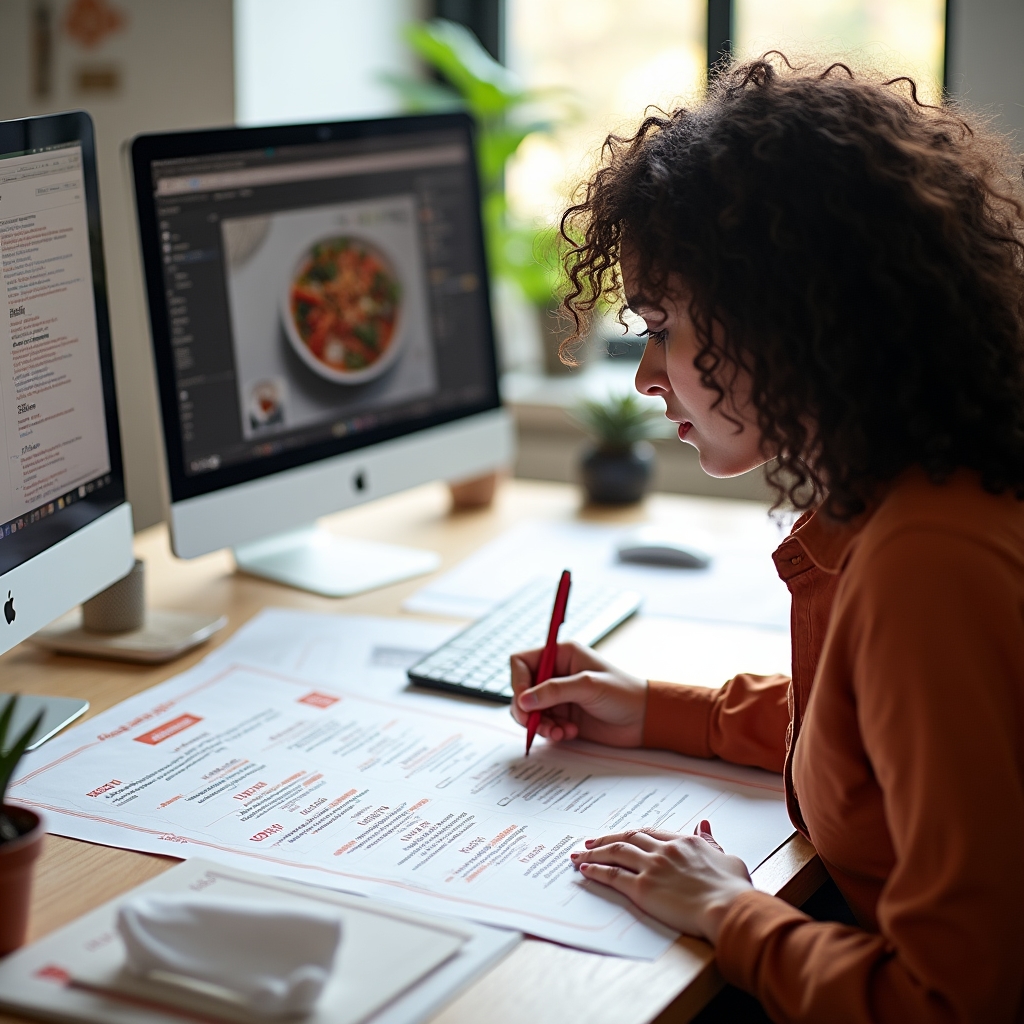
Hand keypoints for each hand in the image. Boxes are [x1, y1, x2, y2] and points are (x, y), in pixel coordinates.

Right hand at [510, 641, 646, 746]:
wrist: (644, 720)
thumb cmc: (623, 694)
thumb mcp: (588, 686)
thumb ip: (554, 691)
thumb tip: (524, 701)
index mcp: (562, 655)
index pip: (522, 661)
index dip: (517, 681)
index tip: (524, 701)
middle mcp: (556, 674)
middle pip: (522, 689)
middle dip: (526, 709)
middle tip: (534, 724)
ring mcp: (558, 696)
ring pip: (530, 710)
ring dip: (540, 724)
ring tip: (559, 731)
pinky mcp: (563, 716)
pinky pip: (542, 724)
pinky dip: (551, 732)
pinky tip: (569, 734)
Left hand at [570, 821, 752, 942]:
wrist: (728, 909)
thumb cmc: (733, 890)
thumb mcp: (727, 858)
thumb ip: (711, 843)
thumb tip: (704, 825)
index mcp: (684, 842)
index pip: (651, 833)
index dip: (632, 834)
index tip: (621, 835)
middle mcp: (664, 850)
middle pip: (628, 838)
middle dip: (607, 838)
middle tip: (591, 840)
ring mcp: (652, 868)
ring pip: (616, 852)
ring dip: (595, 851)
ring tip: (580, 853)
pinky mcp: (642, 889)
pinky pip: (613, 876)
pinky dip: (597, 870)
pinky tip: (586, 869)